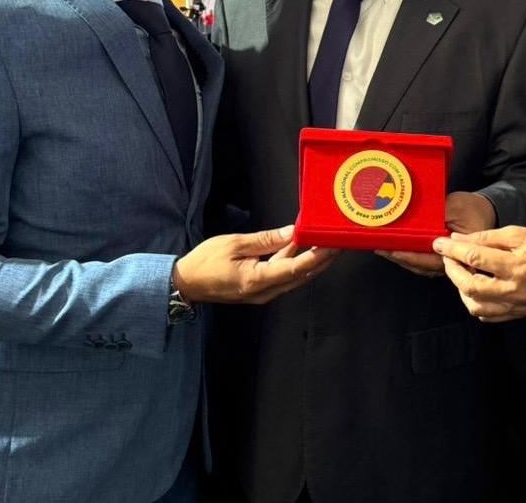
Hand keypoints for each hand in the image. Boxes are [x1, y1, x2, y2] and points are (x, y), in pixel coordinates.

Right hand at [173, 225, 337, 303]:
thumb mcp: (235, 244)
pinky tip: (302, 247)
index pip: (296, 268)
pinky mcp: (260, 289)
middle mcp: (264, 292)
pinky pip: (283, 276)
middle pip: (301, 275)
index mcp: (257, 280)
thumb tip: (294, 232)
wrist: (185, 284)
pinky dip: (295, 262)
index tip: (333, 244)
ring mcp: (263, 293)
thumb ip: (266, 239)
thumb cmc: (205, 262)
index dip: (317, 257)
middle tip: (340, 242)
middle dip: (322, 259)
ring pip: (294, 276)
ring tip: (327, 242)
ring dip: (312, 261)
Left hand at [376, 191, 496, 277]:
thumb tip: (416, 221)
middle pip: (421, 265)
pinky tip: (394, 250)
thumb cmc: (471, 209)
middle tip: (381, 248)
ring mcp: (446, 261)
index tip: (393, 249)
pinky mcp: (441, 257)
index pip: (429, 258)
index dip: (409, 255)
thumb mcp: (455, 207)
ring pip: (420, 266)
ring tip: (383, 249)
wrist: (485, 211)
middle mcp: (451, 261)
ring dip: (401, 258)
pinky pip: (422, 261)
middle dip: (399, 257)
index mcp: (457, 251)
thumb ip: (438, 216)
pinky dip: (408, 257)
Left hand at [432, 226, 525, 321]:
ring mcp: (514, 306)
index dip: (453, 250)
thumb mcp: (517, 234)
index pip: (476, 258)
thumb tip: (457, 238)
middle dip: (452, 270)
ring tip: (461, 271)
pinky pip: (485, 315)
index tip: (439, 243)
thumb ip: (486, 237)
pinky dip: (473, 301)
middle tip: (447, 257)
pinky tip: (473, 286)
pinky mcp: (514, 315)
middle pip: (471, 286)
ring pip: (474, 305)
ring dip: (460, 288)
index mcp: (517, 266)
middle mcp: (514, 290)